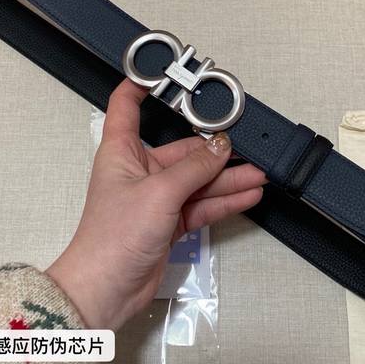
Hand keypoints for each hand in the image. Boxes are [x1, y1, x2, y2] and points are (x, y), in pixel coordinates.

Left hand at [46, 78, 265, 329]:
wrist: (107, 288)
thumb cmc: (112, 237)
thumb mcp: (158, 193)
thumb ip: (194, 169)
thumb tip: (220, 148)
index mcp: (122, 152)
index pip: (126, 108)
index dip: (140, 87)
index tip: (161, 74)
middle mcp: (139, 171)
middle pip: (182, 151)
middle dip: (215, 152)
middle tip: (244, 149)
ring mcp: (156, 197)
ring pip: (198, 180)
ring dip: (227, 179)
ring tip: (257, 175)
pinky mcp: (168, 222)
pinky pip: (202, 204)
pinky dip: (224, 200)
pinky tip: (246, 195)